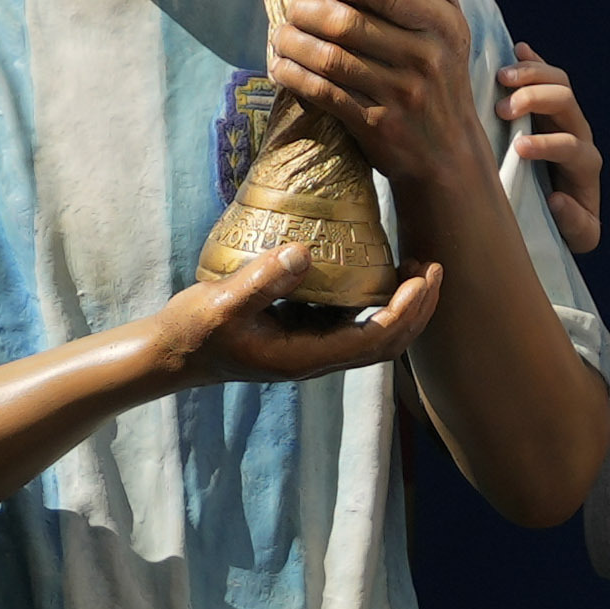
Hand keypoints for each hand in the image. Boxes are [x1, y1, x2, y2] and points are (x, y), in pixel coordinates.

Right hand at [145, 243, 441, 389]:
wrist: (175, 351)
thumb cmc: (196, 331)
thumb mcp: (223, 303)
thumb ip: (263, 281)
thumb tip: (304, 251)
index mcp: (308, 357)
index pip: (377, 339)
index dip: (407, 310)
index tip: (422, 275)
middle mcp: (320, 356)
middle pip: (390, 343)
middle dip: (419, 308)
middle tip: (434, 266)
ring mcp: (315, 346)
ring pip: (377, 333)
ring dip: (404, 305)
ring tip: (417, 266)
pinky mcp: (306, 332)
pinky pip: (355, 320)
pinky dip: (378, 299)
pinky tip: (378, 267)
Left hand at [273, 0, 500, 199]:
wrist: (449, 155)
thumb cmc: (444, 77)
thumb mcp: (453, 24)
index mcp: (440, 25)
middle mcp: (423, 59)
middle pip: (348, 25)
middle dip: (307, 11)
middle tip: (291, 6)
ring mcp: (399, 95)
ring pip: (330, 59)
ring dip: (293, 43)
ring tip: (279, 34)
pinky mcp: (375, 126)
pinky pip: (324, 94)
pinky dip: (295, 77)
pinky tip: (280, 66)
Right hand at [497, 46, 601, 252]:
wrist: (565, 210)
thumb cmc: (566, 224)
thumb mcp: (578, 235)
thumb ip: (574, 224)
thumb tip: (558, 200)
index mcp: (586, 165)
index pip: (573, 146)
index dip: (549, 145)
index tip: (518, 150)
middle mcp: (579, 134)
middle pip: (567, 102)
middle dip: (536, 100)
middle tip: (503, 109)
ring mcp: (566, 116)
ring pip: (557, 82)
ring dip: (530, 74)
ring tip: (500, 76)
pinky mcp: (550, 107)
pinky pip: (546, 75)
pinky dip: (532, 61)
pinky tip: (517, 49)